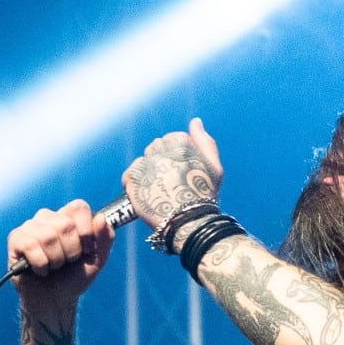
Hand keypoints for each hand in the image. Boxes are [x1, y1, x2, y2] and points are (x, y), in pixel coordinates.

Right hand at [7, 199, 115, 308]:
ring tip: (54, 266)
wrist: (54, 301)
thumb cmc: (74, 277)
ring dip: (56, 260)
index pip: (78, 207)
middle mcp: (48, 217)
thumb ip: (105, 238)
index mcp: (69, 217)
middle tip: (67, 261)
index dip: (86, 230)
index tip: (87, 249)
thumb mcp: (97, 260)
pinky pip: (30, 245)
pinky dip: (40, 264)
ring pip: (48, 236)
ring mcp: (31, 227)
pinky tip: (40, 270)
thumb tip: (101, 218)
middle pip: (65, 224)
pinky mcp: (16, 239)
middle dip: (71, 251)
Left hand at [122, 117, 223, 233]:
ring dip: (148, 173)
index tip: (179, 172)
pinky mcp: (134, 180)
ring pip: (142, 162)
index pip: (171, 140)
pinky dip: (134, 183)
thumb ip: (204, 141)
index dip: (175, 157)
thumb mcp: (214, 166)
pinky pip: (129, 175)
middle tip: (169, 183)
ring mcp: (146, 165)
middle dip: (161, 163)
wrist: (189, 223)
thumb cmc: (205, 195)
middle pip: (155, 149)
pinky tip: (144, 193)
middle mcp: (161, 150)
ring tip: (158, 190)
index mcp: (180, 143)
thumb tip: (195, 121)